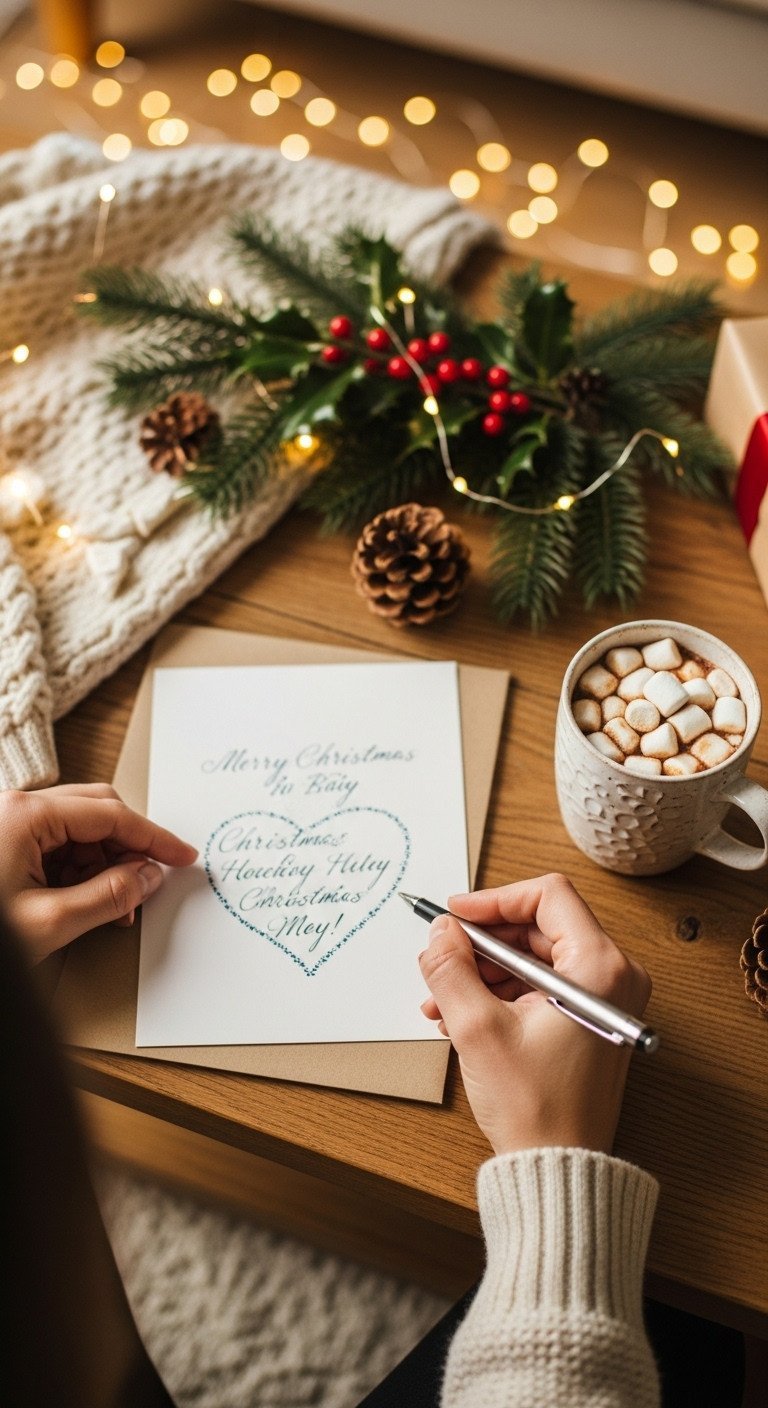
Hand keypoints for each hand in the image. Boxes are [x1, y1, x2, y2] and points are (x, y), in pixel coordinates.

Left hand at [0, 783, 197, 961]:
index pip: (111, 815)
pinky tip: (88, 902)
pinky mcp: (4, 842)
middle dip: (128, 848)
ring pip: (78, 829)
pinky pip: (56, 844)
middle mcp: (17, 808)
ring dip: (104, 863)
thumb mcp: (49, 922)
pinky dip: (79, 870)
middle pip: (96, 811)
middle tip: (150, 882)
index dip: (154, 839)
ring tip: (115, 907)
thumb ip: (109, 897)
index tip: (182, 856)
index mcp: (26, 816)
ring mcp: (8, 823)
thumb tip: (147, 877)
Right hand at [419, 873, 650, 1156]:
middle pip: (539, 927)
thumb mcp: (477, 1028)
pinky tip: (460, 1015)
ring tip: (442, 999)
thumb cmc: (536, 1107)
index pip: (548, 896)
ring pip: (535, 959)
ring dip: (484, 972)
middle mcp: (613, 976)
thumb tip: (441, 932)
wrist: (559, 1167)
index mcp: (599, 967)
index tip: (457, 915)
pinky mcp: (590, 1020)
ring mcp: (604, 1000)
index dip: (495, 900)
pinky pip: (541, 986)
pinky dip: (501, 993)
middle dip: (483, 944)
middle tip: (443, 959)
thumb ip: (452, 968)